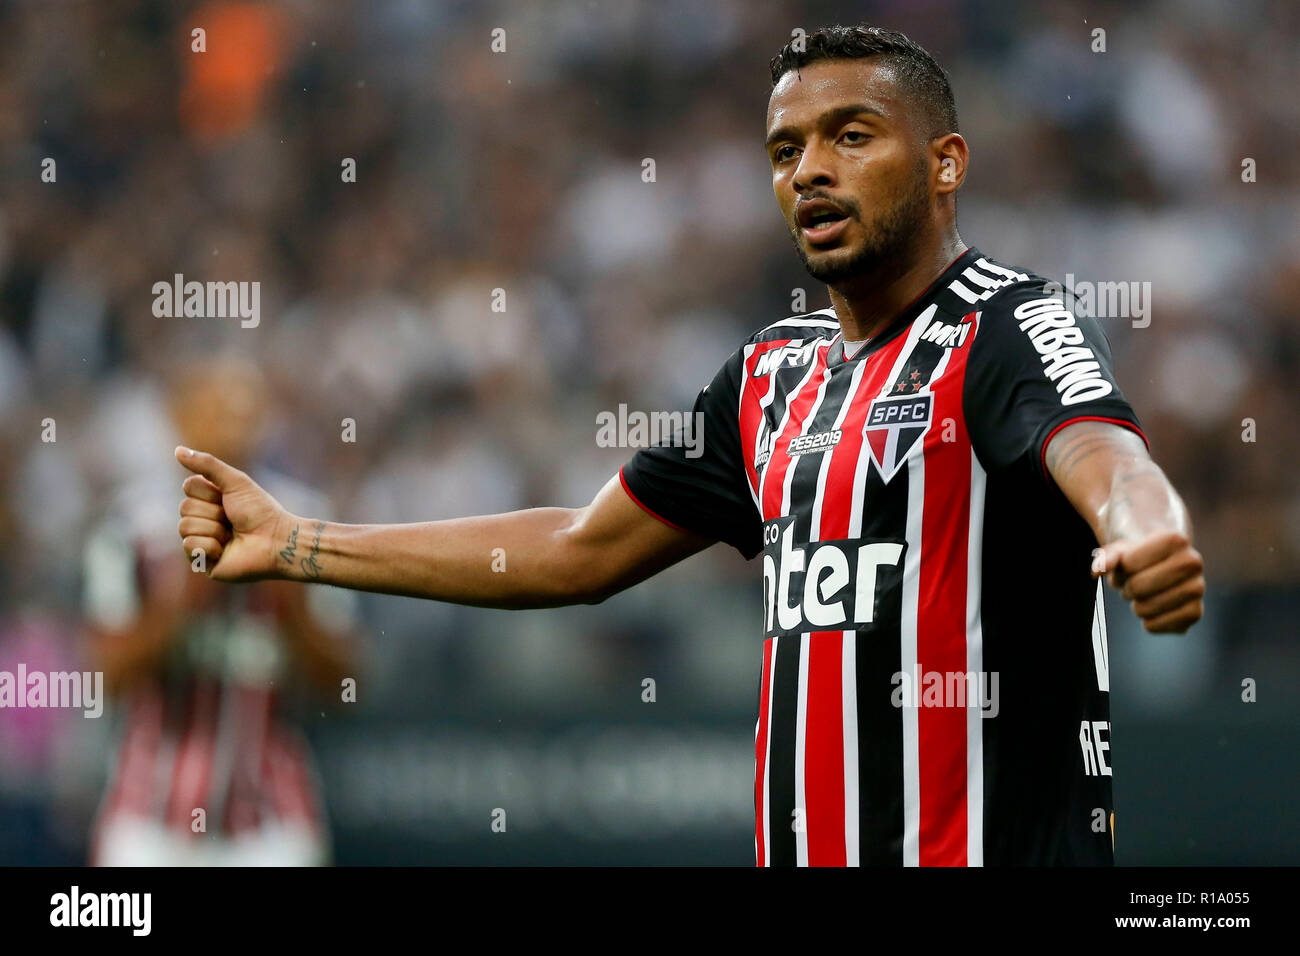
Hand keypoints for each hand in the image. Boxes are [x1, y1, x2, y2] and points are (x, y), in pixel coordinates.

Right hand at [175, 446, 293, 582]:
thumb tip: (177, 450)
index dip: (209, 491)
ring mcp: (202, 540)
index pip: (189, 487)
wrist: (276, 541)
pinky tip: (225, 550)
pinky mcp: (203, 561)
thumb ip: (207, 465)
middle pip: (184, 507)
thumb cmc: (260, 511)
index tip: (230, 498)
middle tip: (233, 519)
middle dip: (213, 512)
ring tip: (232, 534)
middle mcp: (204, 519)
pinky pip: (189, 547)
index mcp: (210, 500)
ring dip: (214, 529)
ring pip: (184, 527)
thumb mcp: (235, 482)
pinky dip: (210, 546)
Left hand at [1091, 532, 1204, 632]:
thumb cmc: (1139, 556)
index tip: (1127, 565)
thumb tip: (1097, 571)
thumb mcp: (1120, 550)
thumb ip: (1106, 557)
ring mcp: (1197, 588)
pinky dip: (1148, 623)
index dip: (1120, 569)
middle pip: (1137, 587)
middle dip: (1127, 588)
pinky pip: (1158, 626)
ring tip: (1144, 596)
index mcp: (1175, 540)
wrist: (1164, 566)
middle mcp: (1193, 562)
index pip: (1129, 564)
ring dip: (1136, 606)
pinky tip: (1153, 611)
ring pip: (1145, 609)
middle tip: (1133, 584)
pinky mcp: (1195, 613)